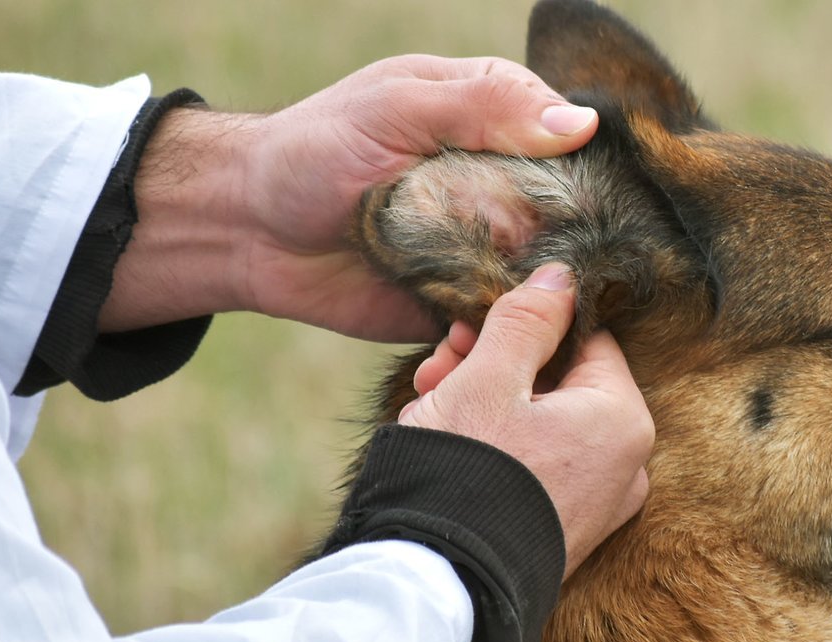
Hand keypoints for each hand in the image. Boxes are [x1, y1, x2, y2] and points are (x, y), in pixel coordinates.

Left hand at [100, 55, 598, 338]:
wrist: (249, 229)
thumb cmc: (314, 151)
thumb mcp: (396, 108)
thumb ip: (484, 108)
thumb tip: (582, 124)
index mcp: (493, 115)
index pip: (570, 137)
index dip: (582, 169)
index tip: (574, 201)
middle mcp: (500, 180)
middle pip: (568, 214)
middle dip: (557, 243)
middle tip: (514, 259)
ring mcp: (484, 244)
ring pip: (542, 274)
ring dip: (527, 297)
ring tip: (482, 305)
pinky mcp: (462, 300)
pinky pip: (500, 322)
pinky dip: (491, 336)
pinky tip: (461, 342)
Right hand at [398, 263, 653, 578]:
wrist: (442, 580)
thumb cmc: (471, 469)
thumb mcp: (489, 374)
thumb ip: (528, 318)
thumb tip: (564, 273)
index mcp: (622, 417)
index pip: (583, 339)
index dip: (523, 323)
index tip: (469, 325)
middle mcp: (624, 463)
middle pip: (556, 381)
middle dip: (492, 363)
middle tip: (439, 361)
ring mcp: (596, 502)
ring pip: (539, 422)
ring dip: (483, 399)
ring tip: (429, 399)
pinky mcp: (564, 528)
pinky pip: (535, 464)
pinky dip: (495, 444)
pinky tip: (446, 436)